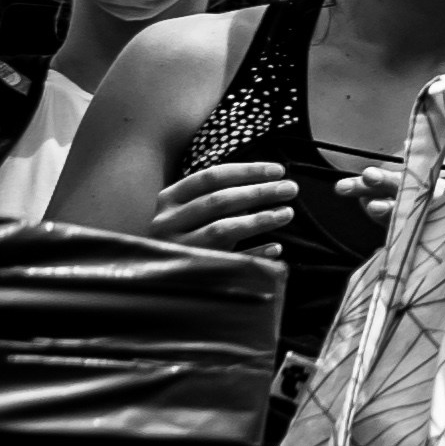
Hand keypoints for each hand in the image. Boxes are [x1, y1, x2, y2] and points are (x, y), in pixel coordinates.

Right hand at [144, 160, 303, 260]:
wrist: (153, 275)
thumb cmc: (184, 231)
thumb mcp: (192, 208)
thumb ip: (219, 194)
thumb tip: (271, 181)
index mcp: (169, 199)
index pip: (211, 177)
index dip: (248, 171)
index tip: (279, 170)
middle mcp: (166, 222)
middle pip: (219, 201)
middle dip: (259, 193)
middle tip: (291, 189)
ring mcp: (176, 248)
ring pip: (222, 230)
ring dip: (259, 219)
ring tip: (287, 213)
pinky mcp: (187, 273)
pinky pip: (227, 261)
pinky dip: (253, 253)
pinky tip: (276, 247)